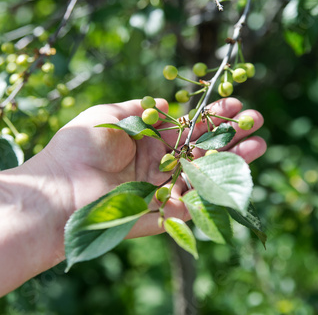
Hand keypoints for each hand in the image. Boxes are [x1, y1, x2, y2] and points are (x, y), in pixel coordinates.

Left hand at [37, 97, 265, 237]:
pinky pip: (196, 203)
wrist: (58, 192)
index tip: (234, 104)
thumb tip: (167, 104)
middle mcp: (159, 163)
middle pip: (202, 148)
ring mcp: (163, 188)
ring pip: (205, 173)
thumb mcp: (107, 116)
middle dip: (230, 135)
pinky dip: (217, 191)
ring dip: (233, 160)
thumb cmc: (78, 149)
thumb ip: (138, 108)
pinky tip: (239, 175)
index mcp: (147, 141)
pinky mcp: (164, 214)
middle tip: (257, 122)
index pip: (187, 126)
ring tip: (259, 144)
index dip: (210, 116)